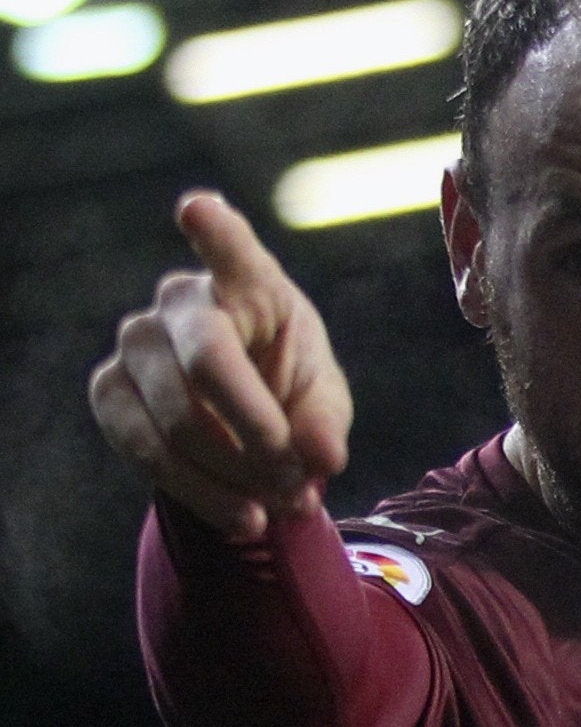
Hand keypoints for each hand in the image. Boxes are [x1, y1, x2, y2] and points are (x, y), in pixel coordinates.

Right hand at [89, 193, 352, 540]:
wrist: (242, 424)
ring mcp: (135, 341)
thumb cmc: (291, 392)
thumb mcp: (325, 404)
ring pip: (176, 423)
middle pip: (208, 368)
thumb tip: (320, 458)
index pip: (231, 249)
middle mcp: (180, 299)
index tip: (200, 209)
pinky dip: (201, 493)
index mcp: (249, 283)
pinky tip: (243, 517)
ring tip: (284, 509)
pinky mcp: (108, 390)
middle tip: (304, 487)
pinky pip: (144, 451)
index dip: (215, 230)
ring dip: (237, 478)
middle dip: (261, 440)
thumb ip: (326, 425)